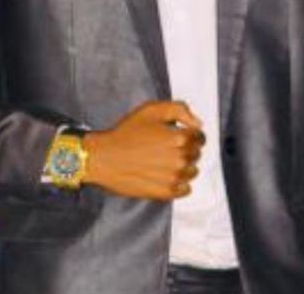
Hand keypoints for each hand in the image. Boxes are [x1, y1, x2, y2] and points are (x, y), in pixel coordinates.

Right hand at [82, 99, 204, 201]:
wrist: (103, 158)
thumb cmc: (127, 132)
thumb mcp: (152, 110)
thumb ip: (180, 110)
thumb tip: (198, 124)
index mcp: (180, 138)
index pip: (200, 138)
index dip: (191, 135)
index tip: (179, 136)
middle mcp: (180, 159)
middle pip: (196, 155)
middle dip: (187, 150)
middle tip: (167, 148)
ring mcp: (173, 178)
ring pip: (192, 172)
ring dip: (184, 166)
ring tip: (165, 162)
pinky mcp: (164, 193)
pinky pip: (185, 189)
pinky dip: (180, 183)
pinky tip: (166, 175)